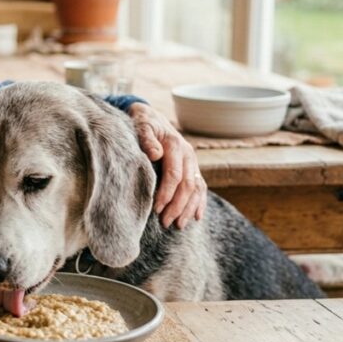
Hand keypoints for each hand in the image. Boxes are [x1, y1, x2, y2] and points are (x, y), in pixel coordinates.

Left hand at [127, 102, 206, 228]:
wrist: (151, 116)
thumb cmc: (142, 123)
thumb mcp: (141, 126)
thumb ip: (146, 138)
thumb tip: (155, 154)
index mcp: (176, 145)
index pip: (174, 175)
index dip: (167, 193)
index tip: (157, 209)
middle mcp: (188, 154)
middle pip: (188, 185)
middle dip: (178, 206)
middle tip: (166, 222)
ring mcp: (192, 161)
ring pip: (197, 188)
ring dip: (188, 208)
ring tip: (179, 225)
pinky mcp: (192, 167)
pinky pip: (200, 186)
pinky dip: (199, 202)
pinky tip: (196, 216)